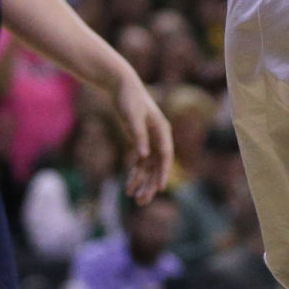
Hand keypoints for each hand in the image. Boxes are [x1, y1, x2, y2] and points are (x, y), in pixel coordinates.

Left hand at [112, 74, 173, 204]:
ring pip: (150, 166)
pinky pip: (141, 162)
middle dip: (151, 184)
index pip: (165, 155)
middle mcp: (159, 136)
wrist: (123, 86)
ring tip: (134, 199)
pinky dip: (135, 173)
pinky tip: (129, 186)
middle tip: (142, 202)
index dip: (163, 172)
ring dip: (143, 182)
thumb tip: (143, 156)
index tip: (161, 188)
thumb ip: (138, 136)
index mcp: (162, 129)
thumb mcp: (132, 117)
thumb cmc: (128, 99)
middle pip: (158, 165)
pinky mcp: (141, 140)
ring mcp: (151, 139)